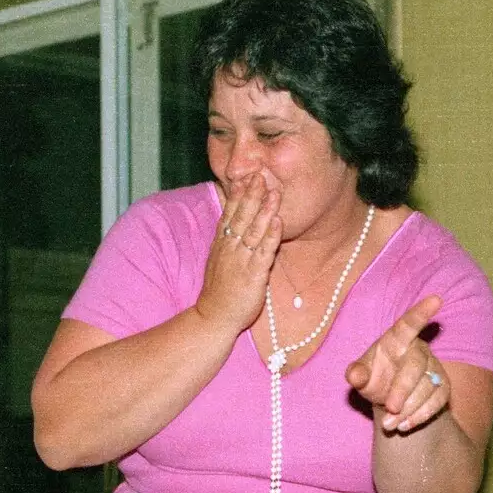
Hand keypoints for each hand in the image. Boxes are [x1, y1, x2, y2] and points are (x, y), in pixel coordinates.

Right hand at [196, 175, 280, 334]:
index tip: (244, 177)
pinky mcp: (253, 275)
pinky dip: (271, 236)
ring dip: (264, 210)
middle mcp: (229, 249)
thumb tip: (233, 227)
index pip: (229, 215)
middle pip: (241, 217)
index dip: (237, 195)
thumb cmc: (218, 292)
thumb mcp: (218, 262)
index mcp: (221, 245)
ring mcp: (241, 261)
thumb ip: (226, 244)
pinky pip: (263, 252)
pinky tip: (278, 222)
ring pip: (253, 231)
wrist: (213, 318)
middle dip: (251, 195)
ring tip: (274, 191)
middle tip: (260, 175)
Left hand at [345, 294, 447, 431]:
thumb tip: (353, 375)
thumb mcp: (361, 376)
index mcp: (397, 339)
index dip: (421, 312)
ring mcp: (433, 368)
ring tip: (389, 423)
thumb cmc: (373, 378)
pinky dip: (421, 415)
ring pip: (428, 387)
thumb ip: (356, 374)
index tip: (436, 298)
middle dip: (403, 390)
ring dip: (409, 408)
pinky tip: (404, 425)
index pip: (408, 324)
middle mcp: (418, 350)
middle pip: (416, 366)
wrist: (388, 401)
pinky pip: (438, 401)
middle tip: (389, 409)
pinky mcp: (443, 387)